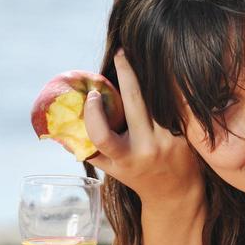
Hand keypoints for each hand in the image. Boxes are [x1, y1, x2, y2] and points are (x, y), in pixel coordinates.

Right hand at [85, 51, 205, 206]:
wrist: (176, 192)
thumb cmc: (136, 175)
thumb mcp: (110, 167)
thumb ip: (87, 147)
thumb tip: (58, 125)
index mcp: (124, 158)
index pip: (102, 135)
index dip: (93, 113)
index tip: (92, 95)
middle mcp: (147, 148)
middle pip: (135, 103)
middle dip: (127, 73)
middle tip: (121, 53)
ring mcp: (170, 140)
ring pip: (157, 99)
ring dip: (150, 75)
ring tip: (144, 55)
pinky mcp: (187, 133)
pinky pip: (174, 104)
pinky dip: (168, 87)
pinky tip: (164, 71)